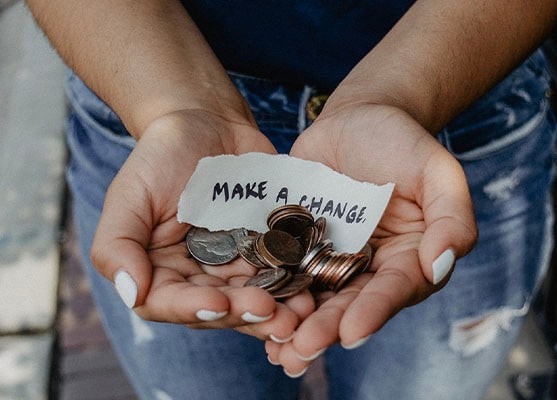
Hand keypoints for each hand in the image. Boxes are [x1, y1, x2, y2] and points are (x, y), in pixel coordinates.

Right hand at [90, 109, 314, 339]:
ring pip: (255, 298)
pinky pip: (282, 272)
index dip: (194, 308)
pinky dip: (297, 282)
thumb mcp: (129, 195)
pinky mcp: (267, 250)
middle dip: (245, 314)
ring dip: (278, 310)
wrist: (207, 123)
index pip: (170, 303)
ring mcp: (236, 265)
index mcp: (160, 271)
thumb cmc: (161, 156)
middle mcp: (198, 276)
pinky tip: (313, 289)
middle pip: (220, 308)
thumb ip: (117, 245)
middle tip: (272, 314)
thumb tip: (131, 293)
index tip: (219, 303)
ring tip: (301, 312)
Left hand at [266, 103, 477, 374]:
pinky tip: (251, 312)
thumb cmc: (403, 141)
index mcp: (408, 258)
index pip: (394, 289)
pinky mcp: (299, 244)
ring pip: (315, 297)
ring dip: (296, 324)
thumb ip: (452, 217)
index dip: (374, 311)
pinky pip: (285, 270)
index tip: (352, 332)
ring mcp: (332, 257)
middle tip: (302, 348)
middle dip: (327, 328)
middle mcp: (370, 267)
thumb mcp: (437, 171)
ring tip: (276, 348)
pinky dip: (271, 292)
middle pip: (350, 303)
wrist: (358, 118)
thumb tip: (440, 265)